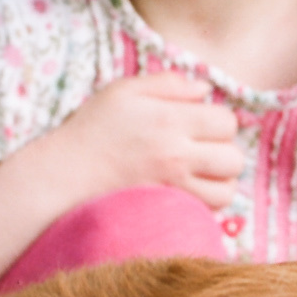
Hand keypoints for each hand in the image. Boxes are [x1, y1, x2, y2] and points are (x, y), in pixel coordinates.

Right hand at [51, 74, 242, 206]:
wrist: (62, 175)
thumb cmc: (92, 128)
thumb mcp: (124, 91)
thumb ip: (168, 84)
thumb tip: (204, 88)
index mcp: (170, 120)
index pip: (227, 122)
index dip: (218, 121)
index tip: (200, 124)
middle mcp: (176, 155)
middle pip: (234, 158)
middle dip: (223, 151)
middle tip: (201, 149)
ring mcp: (173, 187)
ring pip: (227, 190)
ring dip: (220, 181)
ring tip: (199, 172)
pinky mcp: (166, 211)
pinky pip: (208, 212)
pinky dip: (207, 203)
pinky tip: (189, 191)